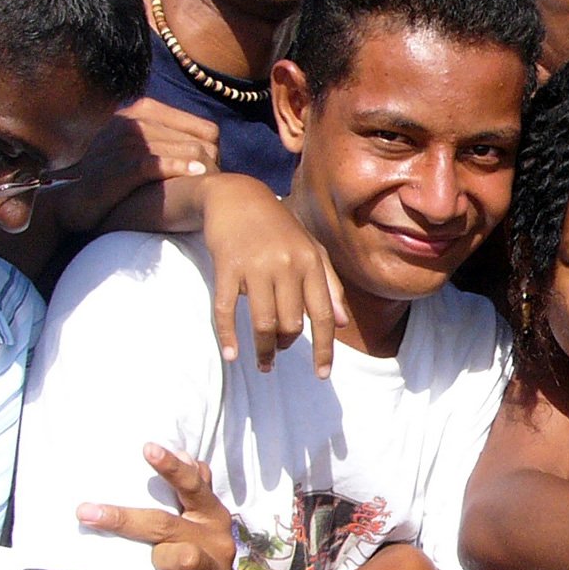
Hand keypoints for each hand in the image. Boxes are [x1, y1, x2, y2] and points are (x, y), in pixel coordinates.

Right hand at [49, 98, 218, 233]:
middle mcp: (133, 121)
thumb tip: (210, 147)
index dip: (214, 151)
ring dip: (201, 168)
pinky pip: (156, 164)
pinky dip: (179, 169)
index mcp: (142, 112)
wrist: (73, 199)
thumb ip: (168, 139)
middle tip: (215, 183)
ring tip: (212, 182)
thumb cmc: (114, 176)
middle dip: (212, 163)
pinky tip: (196, 176)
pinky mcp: (118, 166)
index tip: (214, 171)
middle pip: (197, 140)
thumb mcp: (140, 147)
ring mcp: (124, 143)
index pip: (202, 127)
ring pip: (181, 151)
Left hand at [75, 442, 239, 569]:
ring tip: (157, 567)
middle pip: (164, 524)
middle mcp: (218, 538)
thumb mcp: (195, 517)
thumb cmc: (192, 547)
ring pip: (182, 558)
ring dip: (160, 562)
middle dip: (123, 519)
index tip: (146, 448)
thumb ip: (191, 487)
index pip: (191, 484)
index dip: (171, 467)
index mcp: (211, 512)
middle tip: (85, 512)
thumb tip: (186, 454)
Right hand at [199, 174, 347, 375]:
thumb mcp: (311, 249)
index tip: (322, 375)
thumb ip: (329, 285)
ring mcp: (256, 266)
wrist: (237, 195)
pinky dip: (228, 337)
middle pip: (291, 324)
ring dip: (264, 350)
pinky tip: (231, 354)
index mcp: (311, 262)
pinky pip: (227, 310)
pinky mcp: (227, 266)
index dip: (325, 349)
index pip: (323, 315)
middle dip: (286, 346)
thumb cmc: (279, 226)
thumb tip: (341, 323)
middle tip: (279, 352)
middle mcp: (287, 265)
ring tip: (263, 362)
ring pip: (263, 323)